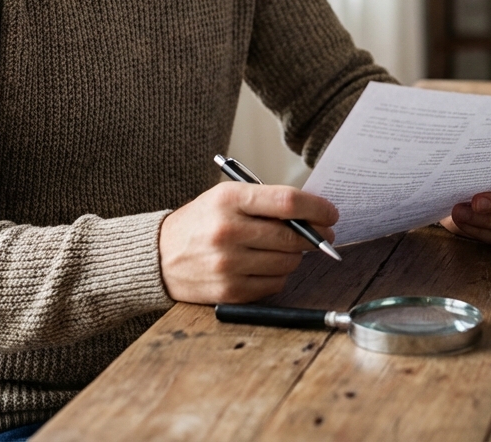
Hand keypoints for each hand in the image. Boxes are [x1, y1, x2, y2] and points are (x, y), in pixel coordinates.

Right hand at [158, 182, 337, 303]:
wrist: (158, 256)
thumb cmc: (201, 222)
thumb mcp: (226, 198)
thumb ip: (266, 203)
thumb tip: (314, 216)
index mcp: (228, 199)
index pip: (287, 201)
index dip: (317, 208)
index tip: (331, 213)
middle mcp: (227, 231)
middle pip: (292, 236)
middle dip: (314, 237)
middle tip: (321, 235)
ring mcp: (228, 264)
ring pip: (288, 263)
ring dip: (294, 257)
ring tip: (282, 249)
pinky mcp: (229, 291)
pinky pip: (274, 285)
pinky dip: (277, 276)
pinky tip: (263, 266)